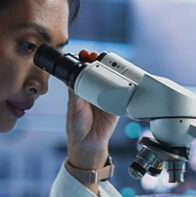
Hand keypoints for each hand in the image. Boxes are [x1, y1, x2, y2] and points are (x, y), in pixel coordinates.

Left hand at [65, 49, 117, 169]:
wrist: (89, 143)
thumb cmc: (77, 126)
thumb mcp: (74, 108)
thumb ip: (74, 95)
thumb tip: (72, 80)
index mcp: (81, 89)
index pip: (83, 70)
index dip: (84, 61)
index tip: (84, 54)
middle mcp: (94, 90)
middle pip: (98, 71)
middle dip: (97, 61)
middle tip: (95, 55)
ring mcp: (106, 95)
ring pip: (110, 78)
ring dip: (110, 69)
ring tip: (107, 62)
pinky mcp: (116, 103)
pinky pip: (121, 91)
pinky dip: (123, 84)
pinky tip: (122, 76)